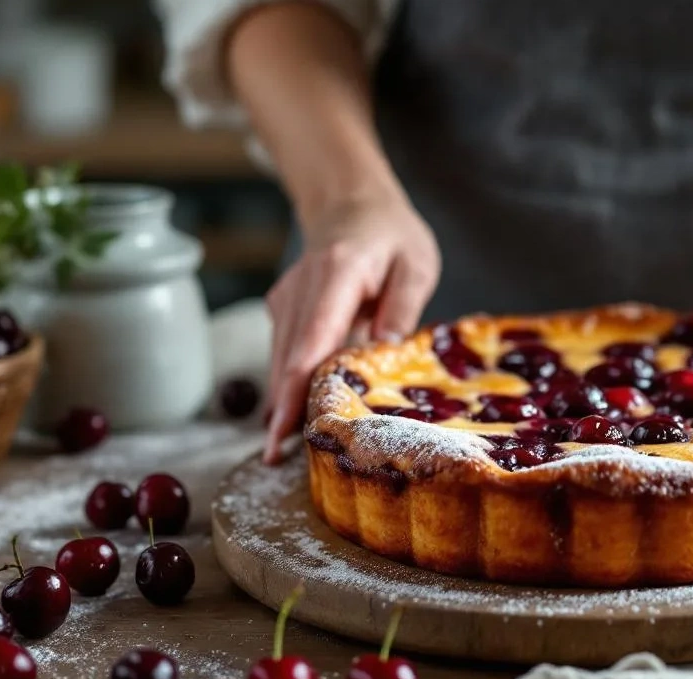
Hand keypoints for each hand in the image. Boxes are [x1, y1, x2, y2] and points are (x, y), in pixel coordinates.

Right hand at [263, 193, 439, 463]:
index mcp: (336, 273)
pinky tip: (296, 418)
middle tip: (277, 461)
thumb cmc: (390, 236)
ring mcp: (286, 300)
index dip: (294, 389)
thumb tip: (385, 352)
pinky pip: (286, 353)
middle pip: (287, 359)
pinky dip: (290, 384)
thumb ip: (402, 307)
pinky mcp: (284, 312)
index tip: (282, 429)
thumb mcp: (415, 265)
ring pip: (281, 360)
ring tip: (283, 452)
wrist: (350, 203)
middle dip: (281, 411)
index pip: (310, 340)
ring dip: (283, 402)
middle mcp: (300, 289)